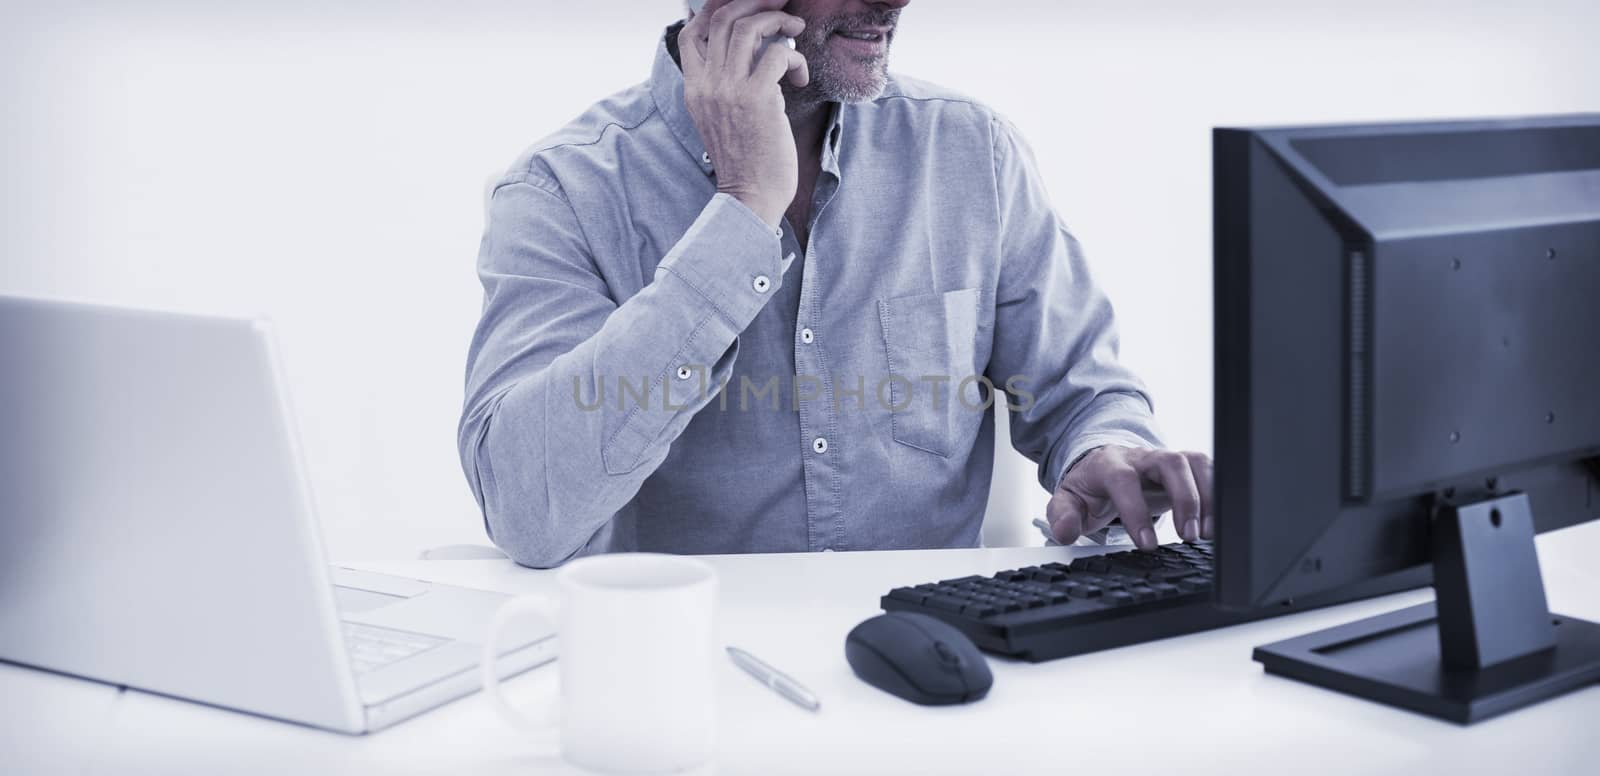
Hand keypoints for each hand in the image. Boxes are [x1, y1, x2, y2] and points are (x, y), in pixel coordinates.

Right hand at [680, 0, 809, 228]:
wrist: (750, 197)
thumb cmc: (744, 160)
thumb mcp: (720, 117)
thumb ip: (724, 85)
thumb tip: (748, 52)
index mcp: (694, 88)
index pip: (690, 32)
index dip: (714, 9)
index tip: (743, 5)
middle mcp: (706, 84)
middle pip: (722, 19)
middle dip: (754, 3)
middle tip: (780, 4)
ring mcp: (730, 89)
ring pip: (749, 28)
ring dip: (777, 21)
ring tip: (795, 29)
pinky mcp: (758, 98)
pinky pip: (778, 55)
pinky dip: (795, 59)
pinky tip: (800, 78)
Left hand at [1046, 445, 1213, 550]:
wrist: (1103, 467)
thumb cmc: (1089, 487)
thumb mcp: (1067, 501)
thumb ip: (1062, 516)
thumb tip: (1065, 531)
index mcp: (1109, 465)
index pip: (1124, 481)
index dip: (1136, 511)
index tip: (1147, 545)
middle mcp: (1141, 457)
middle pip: (1169, 463)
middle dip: (1184, 499)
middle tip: (1187, 537)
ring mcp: (1165, 459)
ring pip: (1194, 463)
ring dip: (1206, 497)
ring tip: (1206, 534)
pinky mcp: (1184, 465)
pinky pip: (1207, 469)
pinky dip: (1217, 492)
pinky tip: (1216, 522)